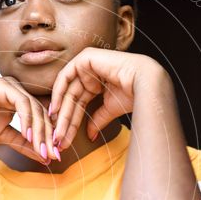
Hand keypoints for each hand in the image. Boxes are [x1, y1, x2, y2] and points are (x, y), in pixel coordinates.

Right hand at [0, 76, 58, 162]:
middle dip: (49, 137)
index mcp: (21, 101)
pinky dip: (28, 120)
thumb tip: (43, 157)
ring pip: (35, 109)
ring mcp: (14, 87)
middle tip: (54, 155)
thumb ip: (22, 144)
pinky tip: (28, 135)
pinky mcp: (6, 86)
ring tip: (43, 149)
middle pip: (43, 114)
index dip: (49, 137)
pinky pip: (23, 104)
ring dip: (40, 131)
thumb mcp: (2, 135)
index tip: (53, 156)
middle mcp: (20, 92)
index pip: (41, 119)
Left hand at [49, 48, 166, 150]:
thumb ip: (97, 120)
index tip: (64, 140)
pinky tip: (55, 111)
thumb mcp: (110, 109)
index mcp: (97, 83)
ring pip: (68, 92)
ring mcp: (87, 64)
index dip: (71, 123)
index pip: (79, 105)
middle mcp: (90, 73)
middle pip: (72, 100)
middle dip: (65, 122)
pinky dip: (58, 93)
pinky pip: (65, 77)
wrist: (145, 83)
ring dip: (61, 113)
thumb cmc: (134, 94)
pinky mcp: (84, 58)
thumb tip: (90, 136)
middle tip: (58, 140)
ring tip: (57, 132)